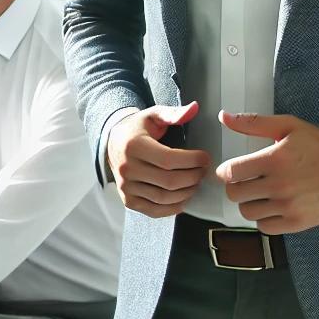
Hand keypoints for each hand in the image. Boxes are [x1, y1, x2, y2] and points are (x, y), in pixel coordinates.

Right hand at [107, 101, 210, 217]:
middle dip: (193, 177)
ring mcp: (126, 187)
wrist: (114, 142)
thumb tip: (194, 108)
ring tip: (196, 182)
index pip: (168, 160)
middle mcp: (127, 168)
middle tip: (203, 171)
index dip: (191, 161)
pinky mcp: (128, 200)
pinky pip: (154, 210)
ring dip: (186, 193)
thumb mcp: (154, 115)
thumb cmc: (138, 128)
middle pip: (169, 181)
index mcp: (134, 146)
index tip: (205, 158)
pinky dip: (173, 208)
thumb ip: (174, 113)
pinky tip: (183, 197)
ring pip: (163, 198)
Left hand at [215, 110, 318, 233]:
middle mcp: (278, 186)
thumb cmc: (318, 144)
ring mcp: (288, 206)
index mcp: (273, 160)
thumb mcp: (288, 126)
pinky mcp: (298, 222)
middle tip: (244, 181)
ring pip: (248, 212)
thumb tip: (224, 116)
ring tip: (259, 194)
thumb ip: (253, 123)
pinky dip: (263, 219)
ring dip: (249, 202)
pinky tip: (270, 207)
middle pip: (235, 194)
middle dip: (235, 186)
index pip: (232, 172)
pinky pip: (265, 227)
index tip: (228, 171)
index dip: (224, 172)